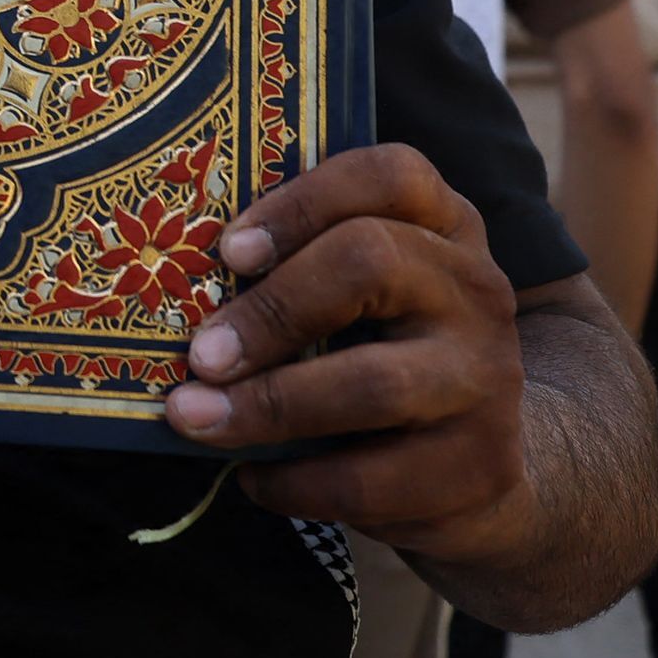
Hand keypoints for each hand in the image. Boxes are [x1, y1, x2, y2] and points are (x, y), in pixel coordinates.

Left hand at [161, 143, 528, 555]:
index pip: (391, 175)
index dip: (303, 203)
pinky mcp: (480, 464)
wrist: (480, 472)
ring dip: (266, 405)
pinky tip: (254, 478)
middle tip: (199, 354)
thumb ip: (296, 270)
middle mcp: (476, 288)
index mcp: (442, 225)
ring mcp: (488, 377)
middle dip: (268, 311)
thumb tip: (169, 278)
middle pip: (371, 262)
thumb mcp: (357, 298)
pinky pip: (370, 475)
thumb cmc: (381, 356)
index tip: (229, 251)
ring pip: (374, 383)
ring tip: (195, 418)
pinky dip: (294, 481)